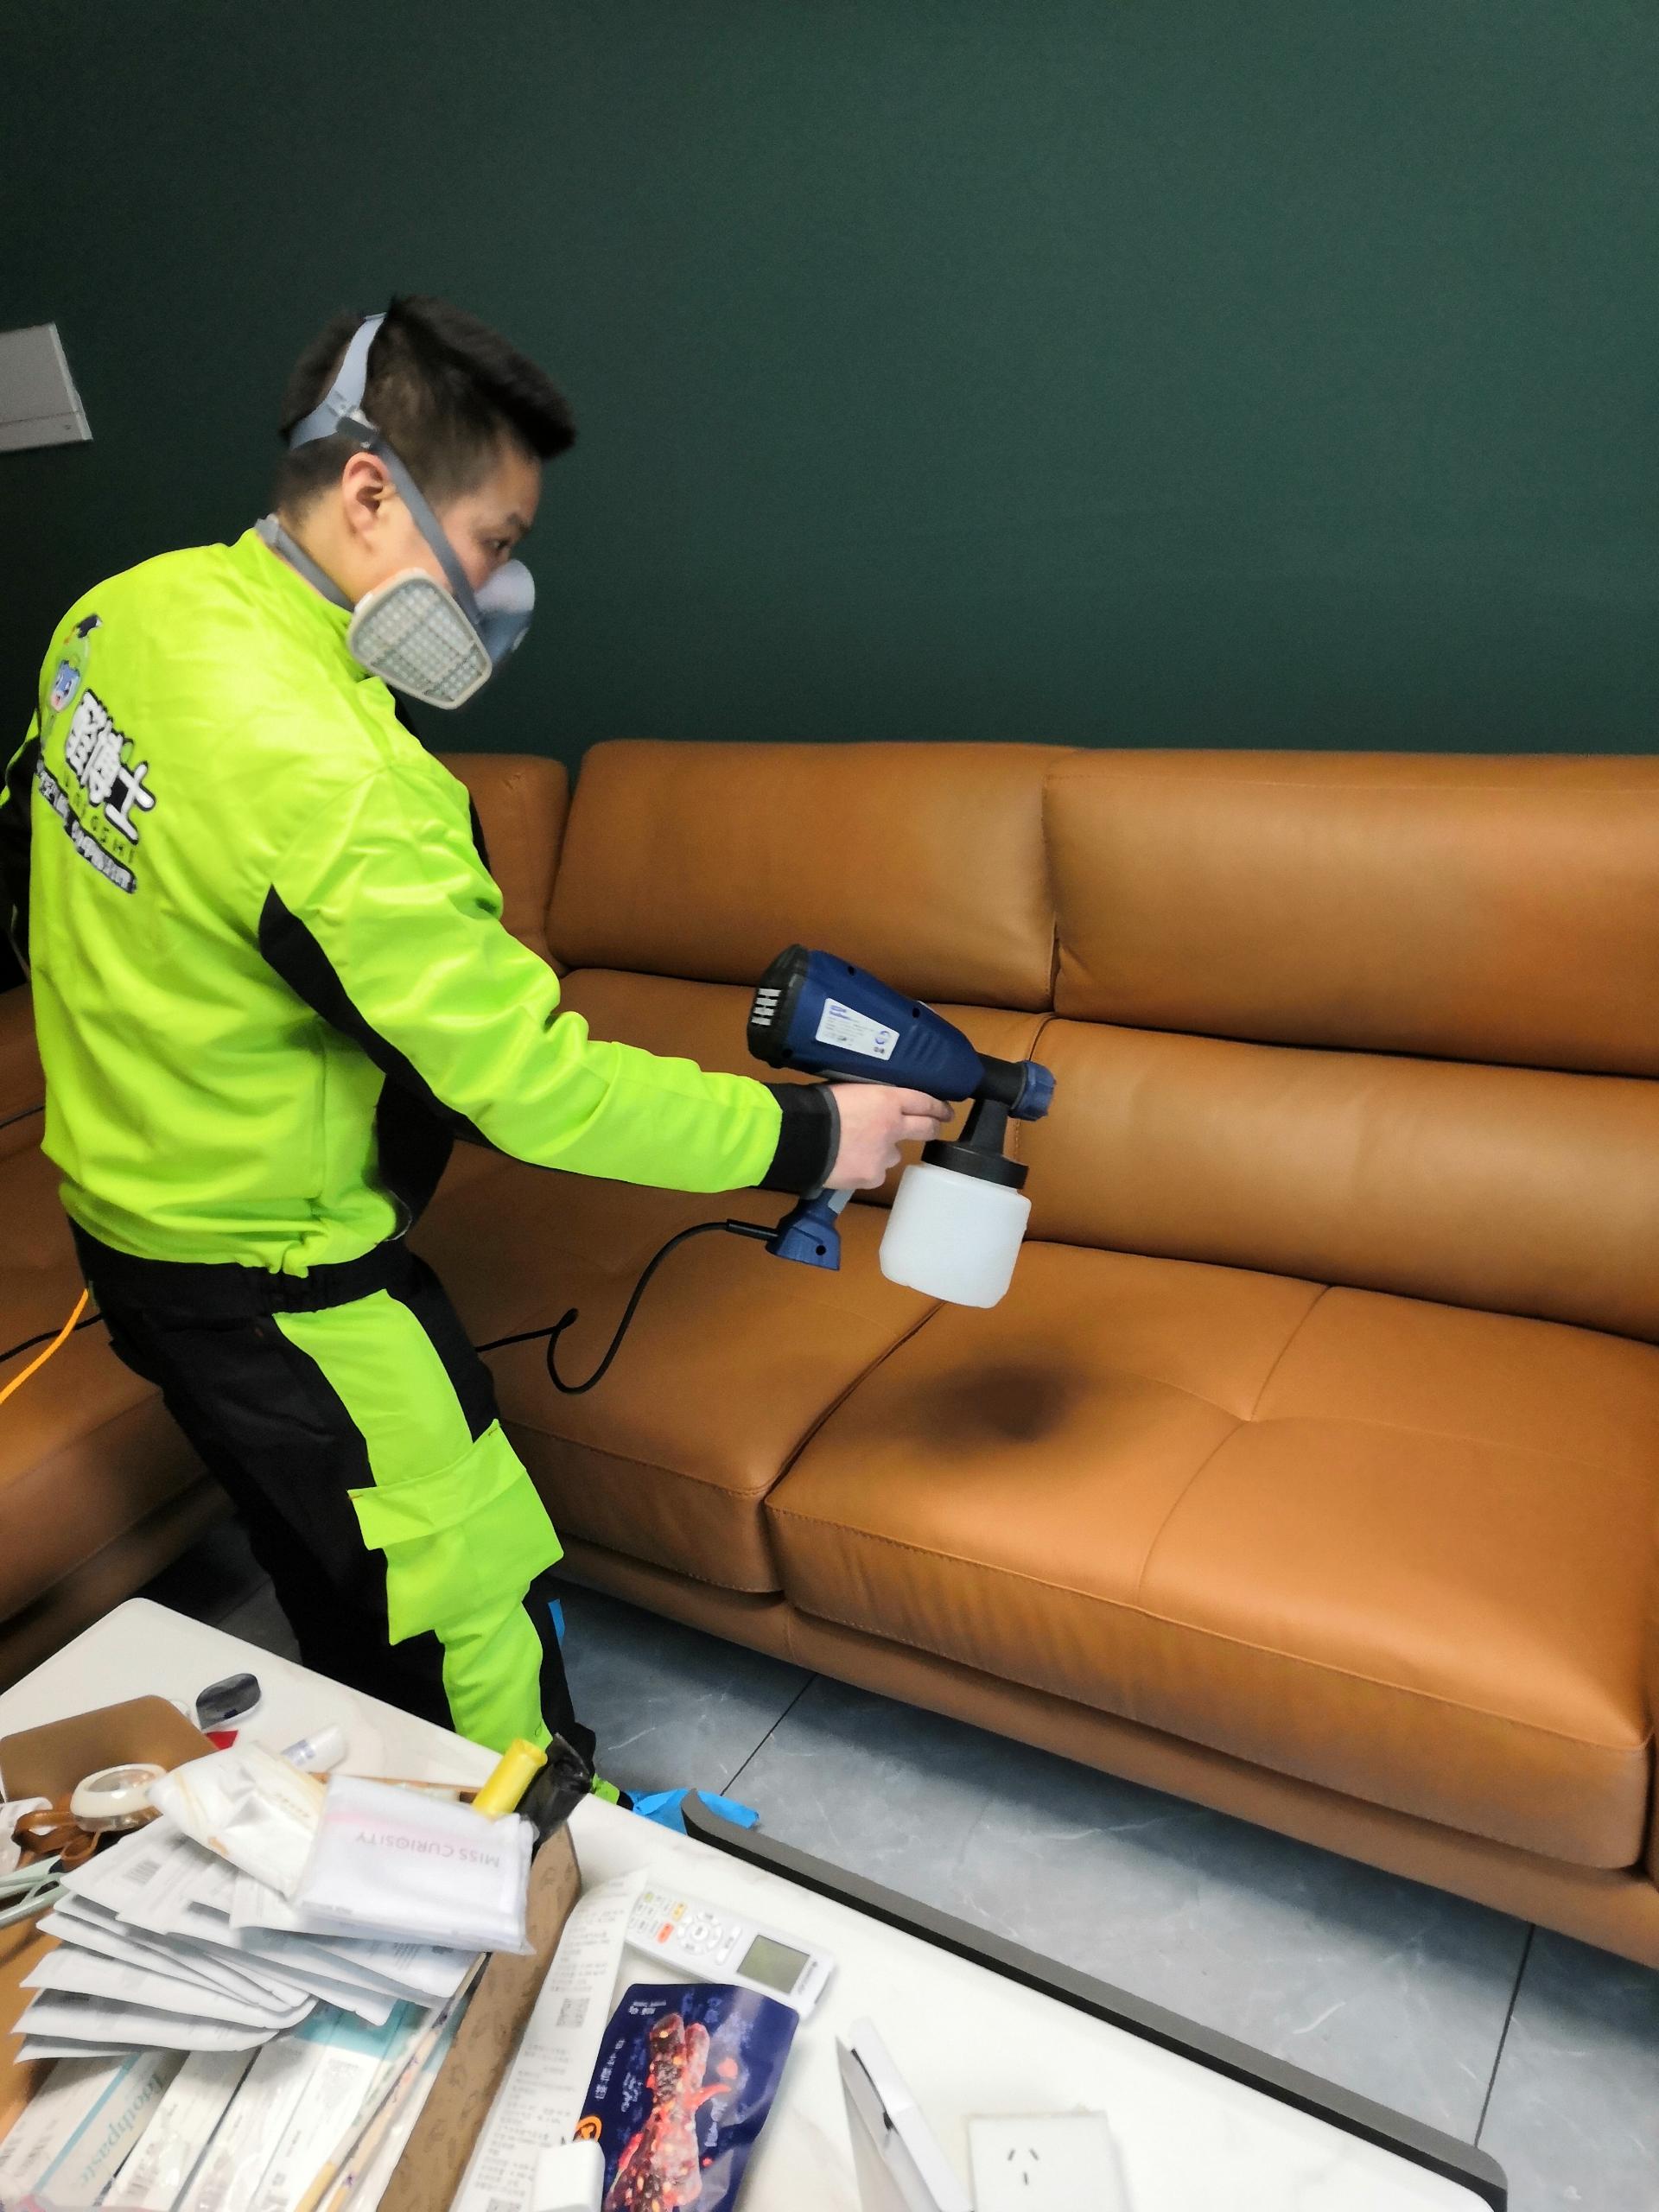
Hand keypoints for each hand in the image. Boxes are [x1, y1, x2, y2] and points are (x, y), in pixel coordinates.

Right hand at [824, 1085, 951, 1189]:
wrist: (801, 1137)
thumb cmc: (817, 1107)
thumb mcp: (848, 1090)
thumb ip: (868, 1099)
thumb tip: (872, 1106)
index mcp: (887, 1100)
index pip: (924, 1101)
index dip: (937, 1107)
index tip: (945, 1112)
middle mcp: (893, 1127)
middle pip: (926, 1129)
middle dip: (932, 1128)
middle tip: (933, 1128)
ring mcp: (884, 1155)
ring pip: (893, 1155)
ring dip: (883, 1151)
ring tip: (857, 1148)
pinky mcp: (872, 1177)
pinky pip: (874, 1173)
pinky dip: (865, 1169)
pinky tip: (847, 1163)